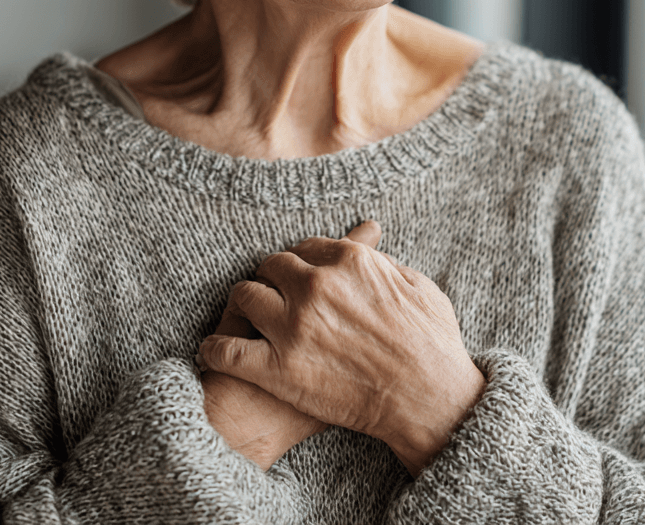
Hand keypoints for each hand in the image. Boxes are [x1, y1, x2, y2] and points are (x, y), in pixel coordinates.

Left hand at [198, 221, 485, 476]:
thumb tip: (369, 242)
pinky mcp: (277, 368)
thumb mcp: (420, 286)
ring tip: (240, 318)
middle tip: (269, 295)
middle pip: (271, 266)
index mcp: (348, 260)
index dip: (299, 260)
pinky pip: (226, 350)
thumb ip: (385, 261)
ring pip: (244, 296)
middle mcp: (316, 285)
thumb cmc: (434, 346)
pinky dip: (213, 350)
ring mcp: (294, 325)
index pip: (305, 247)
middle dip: (269, 278)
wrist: (429, 401)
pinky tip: (211, 351)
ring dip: (242, 305)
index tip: (296, 273)